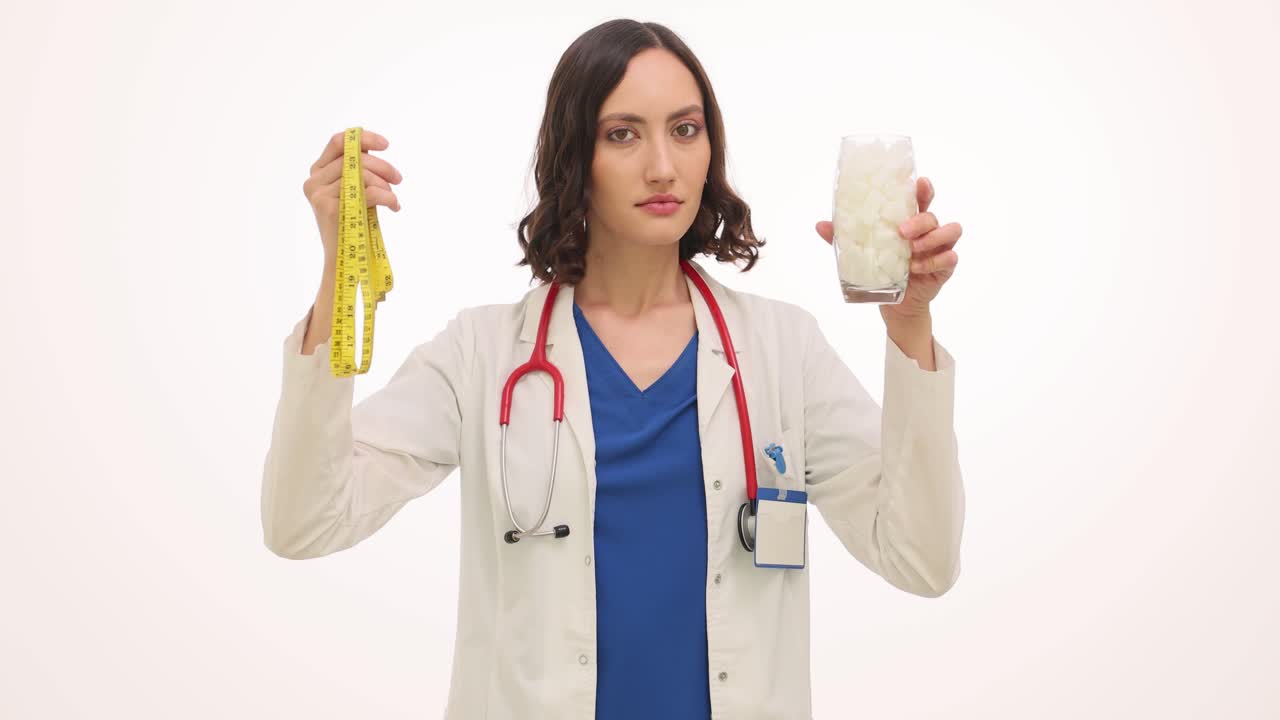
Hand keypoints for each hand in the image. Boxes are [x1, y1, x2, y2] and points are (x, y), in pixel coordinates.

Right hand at [302, 129, 402, 263]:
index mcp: (317, 172)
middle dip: (383, 166)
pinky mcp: (329, 208)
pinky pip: (368, 192)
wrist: (344, 260)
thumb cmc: (353, 225)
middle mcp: (313, 181)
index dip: (364, 138)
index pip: (338, 141)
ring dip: (385, 184)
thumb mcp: (354, 192)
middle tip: (398, 179)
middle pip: (354, 157)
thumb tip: (371, 147)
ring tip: (393, 198)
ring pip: (362, 174)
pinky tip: (394, 206)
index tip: (386, 145)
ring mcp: (318, 194)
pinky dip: (387, 197)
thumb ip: (356, 170)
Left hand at [814, 176, 961, 320]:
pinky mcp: (946, 266)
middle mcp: (929, 231)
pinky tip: (917, 268)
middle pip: (933, 215)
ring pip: (951, 230)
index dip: (924, 189)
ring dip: (931, 238)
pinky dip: (934, 261)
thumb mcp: (861, 253)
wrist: (895, 304)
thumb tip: (820, 224)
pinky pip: (950, 257)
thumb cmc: (882, 271)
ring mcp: (940, 247)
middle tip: (901, 231)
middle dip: (920, 220)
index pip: (922, 199)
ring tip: (912, 250)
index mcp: (911, 221)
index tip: (920, 183)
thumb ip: (844, 238)